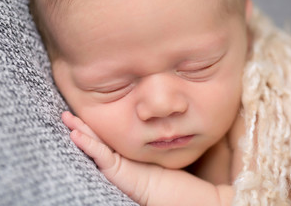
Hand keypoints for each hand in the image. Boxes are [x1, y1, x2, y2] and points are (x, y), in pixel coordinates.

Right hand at [62, 111, 233, 205]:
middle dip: (93, 125)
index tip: (108, 96)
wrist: (222, 200)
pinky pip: (108, 162)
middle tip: (74, 108)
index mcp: (156, 154)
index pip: (131, 134)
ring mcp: (135, 172)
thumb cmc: (220, 172)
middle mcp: (142, 163)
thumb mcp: (214, 138)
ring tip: (68, 118)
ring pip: (103, 151)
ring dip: (85, 134)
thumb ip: (210, 119)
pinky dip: (91, 148)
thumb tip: (216, 97)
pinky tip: (77, 133)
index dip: (117, 117)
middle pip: (111, 141)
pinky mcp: (133, 181)